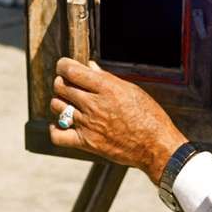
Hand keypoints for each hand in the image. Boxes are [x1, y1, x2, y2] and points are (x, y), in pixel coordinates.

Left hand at [49, 57, 188, 183]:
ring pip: (57, 106)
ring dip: (60, 101)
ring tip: (70, 103)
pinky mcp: (86, 142)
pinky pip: (58, 135)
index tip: (65, 65)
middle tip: (68, 83)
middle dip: (61, 81)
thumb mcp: (131, 90)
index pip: (72, 71)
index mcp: (107, 88)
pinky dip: (55, 128)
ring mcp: (88, 124)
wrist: (155, 145)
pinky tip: (63, 123)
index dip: (63, 65)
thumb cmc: (148, 115)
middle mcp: (94, 105)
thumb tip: (89, 66)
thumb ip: (107, 78)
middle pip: (61, 86)